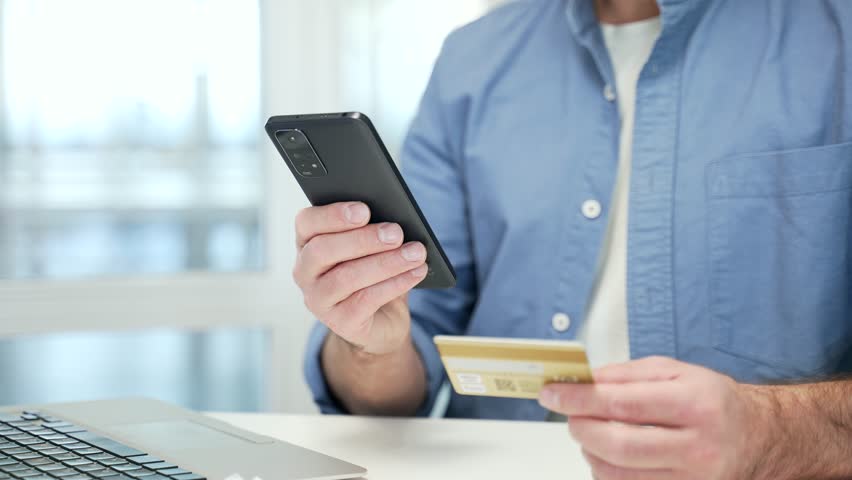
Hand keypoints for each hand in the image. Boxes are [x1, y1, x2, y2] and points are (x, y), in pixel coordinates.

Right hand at [293, 202, 427, 354]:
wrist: (384, 319)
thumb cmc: (376, 271)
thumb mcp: (374, 246)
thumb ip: (374, 229)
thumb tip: (392, 222)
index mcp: (308, 242)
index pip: (307, 222)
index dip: (332, 215)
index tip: (364, 210)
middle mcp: (305, 271)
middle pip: (323, 250)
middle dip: (363, 239)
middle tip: (396, 233)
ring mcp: (318, 299)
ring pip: (345, 277)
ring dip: (386, 263)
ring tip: (416, 253)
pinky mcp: (339, 322)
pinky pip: (365, 300)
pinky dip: (394, 284)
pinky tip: (415, 273)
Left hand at [539, 356, 771, 479]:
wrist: (759, 436)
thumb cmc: (712, 400)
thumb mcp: (675, 371)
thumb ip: (625, 375)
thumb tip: (582, 382)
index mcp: (694, 403)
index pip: (622, 403)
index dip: (579, 399)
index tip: (552, 393)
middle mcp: (698, 445)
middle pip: (618, 445)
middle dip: (581, 428)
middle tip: (569, 415)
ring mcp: (694, 479)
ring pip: (620, 475)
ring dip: (591, 452)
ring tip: (590, 433)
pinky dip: (608, 473)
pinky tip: (608, 455)